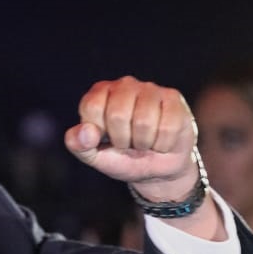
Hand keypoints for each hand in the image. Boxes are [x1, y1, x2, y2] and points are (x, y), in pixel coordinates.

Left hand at [64, 78, 199, 194]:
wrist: (157, 168)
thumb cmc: (123, 157)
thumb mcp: (95, 157)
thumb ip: (79, 145)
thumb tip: (86, 131)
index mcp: (99, 94)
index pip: (92, 107)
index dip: (99, 132)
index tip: (106, 139)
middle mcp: (124, 85)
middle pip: (118, 114)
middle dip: (123, 140)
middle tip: (128, 143)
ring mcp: (150, 89)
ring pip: (144, 121)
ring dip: (144, 143)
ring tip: (144, 142)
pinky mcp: (173, 98)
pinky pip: (168, 127)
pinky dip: (163, 144)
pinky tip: (161, 140)